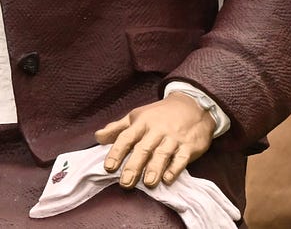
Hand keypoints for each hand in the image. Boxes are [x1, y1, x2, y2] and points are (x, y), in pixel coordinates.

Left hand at [95, 92, 214, 187]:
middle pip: (143, 148)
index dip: (117, 152)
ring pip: (162, 154)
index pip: (126, 138)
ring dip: (154, 169)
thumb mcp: (137, 117)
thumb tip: (97, 137)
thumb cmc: (159, 115)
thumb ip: (117, 128)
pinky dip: (175, 168)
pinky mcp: (189, 146)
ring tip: (147, 183)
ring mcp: (174, 138)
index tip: (109, 167)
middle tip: (125, 182)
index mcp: (142, 123)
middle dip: (134, 166)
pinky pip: (182, 158)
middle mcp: (157, 130)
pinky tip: (168, 179)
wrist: (192, 106)